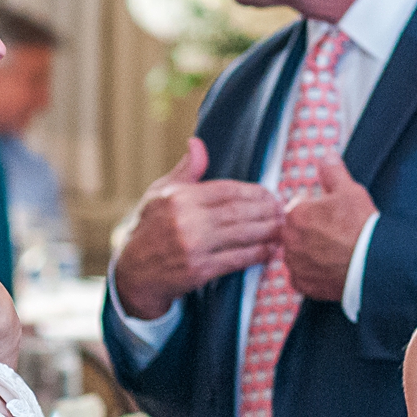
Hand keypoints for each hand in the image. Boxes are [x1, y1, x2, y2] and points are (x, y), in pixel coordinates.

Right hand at [114, 138, 283, 318]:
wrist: (133, 273)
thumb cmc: (149, 228)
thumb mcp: (160, 194)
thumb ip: (186, 171)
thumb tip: (197, 143)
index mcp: (179, 198)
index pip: (226, 190)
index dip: (254, 192)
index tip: (270, 195)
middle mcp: (186, 221)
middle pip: (238, 212)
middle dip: (266, 211)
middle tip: (283, 211)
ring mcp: (193, 247)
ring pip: (241, 235)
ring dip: (267, 231)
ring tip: (282, 228)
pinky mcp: (199, 270)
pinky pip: (236, 259)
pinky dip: (257, 254)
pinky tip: (271, 250)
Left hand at [283, 155, 376, 302]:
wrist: (374, 263)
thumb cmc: (362, 228)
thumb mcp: (350, 191)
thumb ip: (333, 172)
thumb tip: (327, 157)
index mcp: (296, 214)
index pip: (297, 208)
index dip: (314, 210)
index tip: (327, 216)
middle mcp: (290, 240)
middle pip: (294, 232)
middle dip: (309, 231)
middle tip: (332, 234)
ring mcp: (295, 264)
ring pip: (296, 254)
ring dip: (308, 252)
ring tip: (332, 251)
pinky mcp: (304, 284)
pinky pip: (302, 277)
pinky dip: (312, 273)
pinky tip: (328, 267)